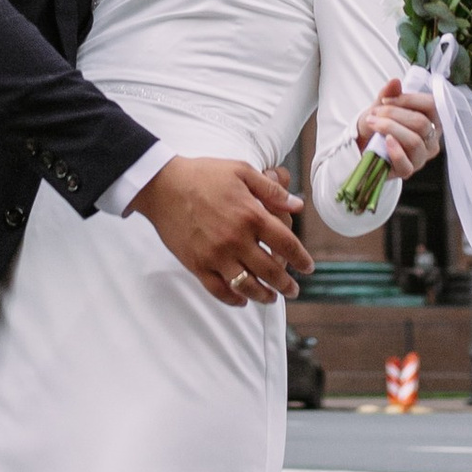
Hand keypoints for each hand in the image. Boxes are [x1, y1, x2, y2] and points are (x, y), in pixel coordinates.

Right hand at [132, 155, 312, 306]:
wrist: (163, 186)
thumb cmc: (203, 174)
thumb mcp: (241, 171)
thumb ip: (271, 190)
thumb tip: (298, 205)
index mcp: (251, 215)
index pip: (286, 243)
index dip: (301, 258)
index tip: (308, 267)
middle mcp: (237, 239)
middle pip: (271, 270)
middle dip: (286, 284)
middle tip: (293, 290)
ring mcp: (216, 255)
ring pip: (247, 285)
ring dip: (264, 296)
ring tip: (272, 298)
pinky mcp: (197, 264)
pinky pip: (219, 289)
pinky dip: (233, 299)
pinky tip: (242, 299)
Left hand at [356, 72, 441, 175]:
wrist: (361, 147)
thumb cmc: (377, 126)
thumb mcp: (380, 107)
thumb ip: (388, 94)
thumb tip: (395, 81)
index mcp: (431, 121)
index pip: (431, 105)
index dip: (408, 99)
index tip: (386, 100)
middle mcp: (431, 140)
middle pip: (421, 122)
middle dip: (394, 114)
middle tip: (375, 112)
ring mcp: (421, 157)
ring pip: (414, 141)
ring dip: (390, 128)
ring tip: (373, 123)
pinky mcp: (408, 171)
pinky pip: (406, 162)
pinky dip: (395, 151)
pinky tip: (385, 141)